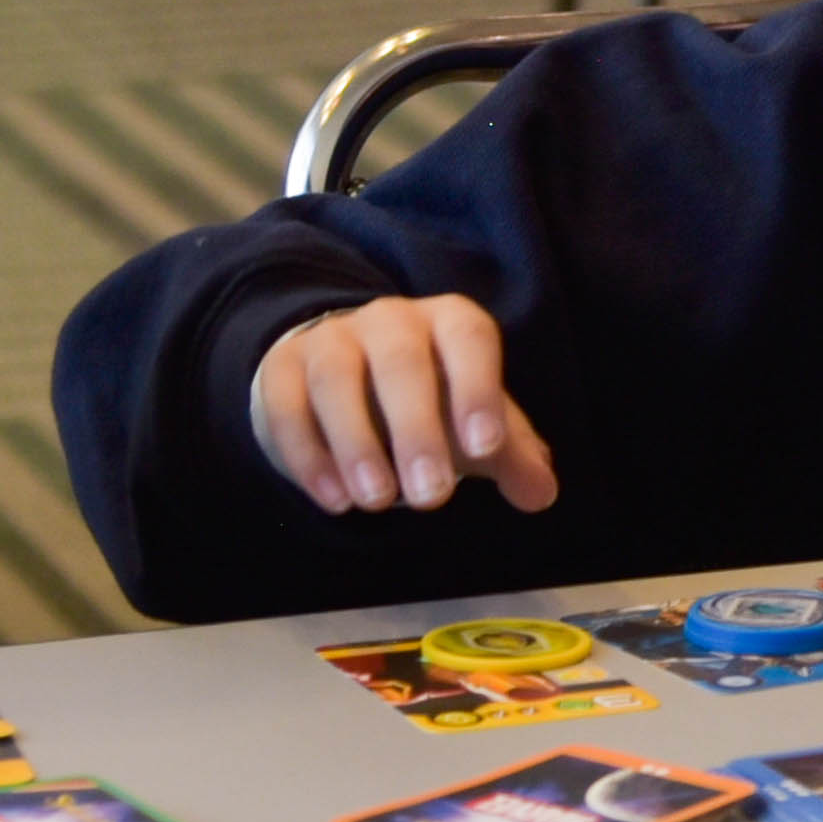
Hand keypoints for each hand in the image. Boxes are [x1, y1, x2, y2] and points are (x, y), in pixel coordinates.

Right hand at [253, 293, 560, 516]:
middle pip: (400, 362)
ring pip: (337, 379)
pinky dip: (309, 454)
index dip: (477, 389)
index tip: (485, 449)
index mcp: (448, 323)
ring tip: (377, 501)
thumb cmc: (427, 402)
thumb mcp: (472, 425)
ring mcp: (331, 339)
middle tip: (432, 498)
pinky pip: (288, 404)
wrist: (341, 382)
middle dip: (416, 431)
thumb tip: (541, 494)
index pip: (468, 338)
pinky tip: (334, 499)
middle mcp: (390, 320)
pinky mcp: (281, 369)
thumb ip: (510, 455)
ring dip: (357, 443)